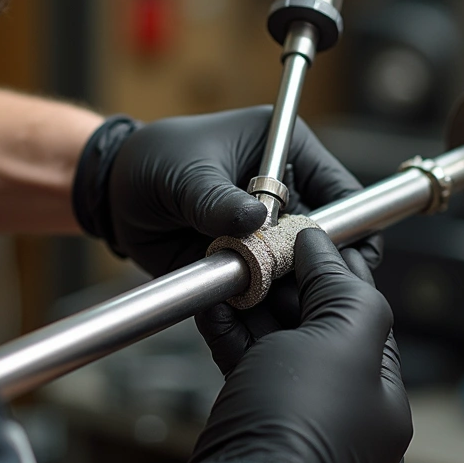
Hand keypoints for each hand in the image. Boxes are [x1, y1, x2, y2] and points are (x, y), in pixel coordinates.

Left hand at [73, 107, 379, 276]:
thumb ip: (216, 198)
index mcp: (286, 151)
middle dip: (318, 269)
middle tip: (299, 290)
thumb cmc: (153, 161)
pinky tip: (247, 311)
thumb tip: (254, 220)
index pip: (341, 191)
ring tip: (268, 304)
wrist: (114, 195)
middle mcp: (287, 195)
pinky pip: (267, 291)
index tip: (341, 258)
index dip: (348, 225)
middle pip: (327, 241)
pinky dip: (260, 304)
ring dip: (288, 292)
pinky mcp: (249, 264)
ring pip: (299, 272)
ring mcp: (269, 233)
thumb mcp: (184, 172)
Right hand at [182, 229, 411, 462]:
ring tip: (234, 265)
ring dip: (253, 298)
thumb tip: (324, 248)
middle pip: (315, 320)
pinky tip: (214, 301)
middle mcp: (341, 402)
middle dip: (287, 279)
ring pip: (274, 338)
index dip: (336, 264)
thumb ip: (344, 289)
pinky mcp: (251, 414)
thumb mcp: (345, 343)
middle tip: (263, 244)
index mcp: (379, 390)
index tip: (309, 231)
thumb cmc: (301, 428)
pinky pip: (243, 360)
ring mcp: (293, 410)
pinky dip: (227, 328)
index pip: (361, 308)